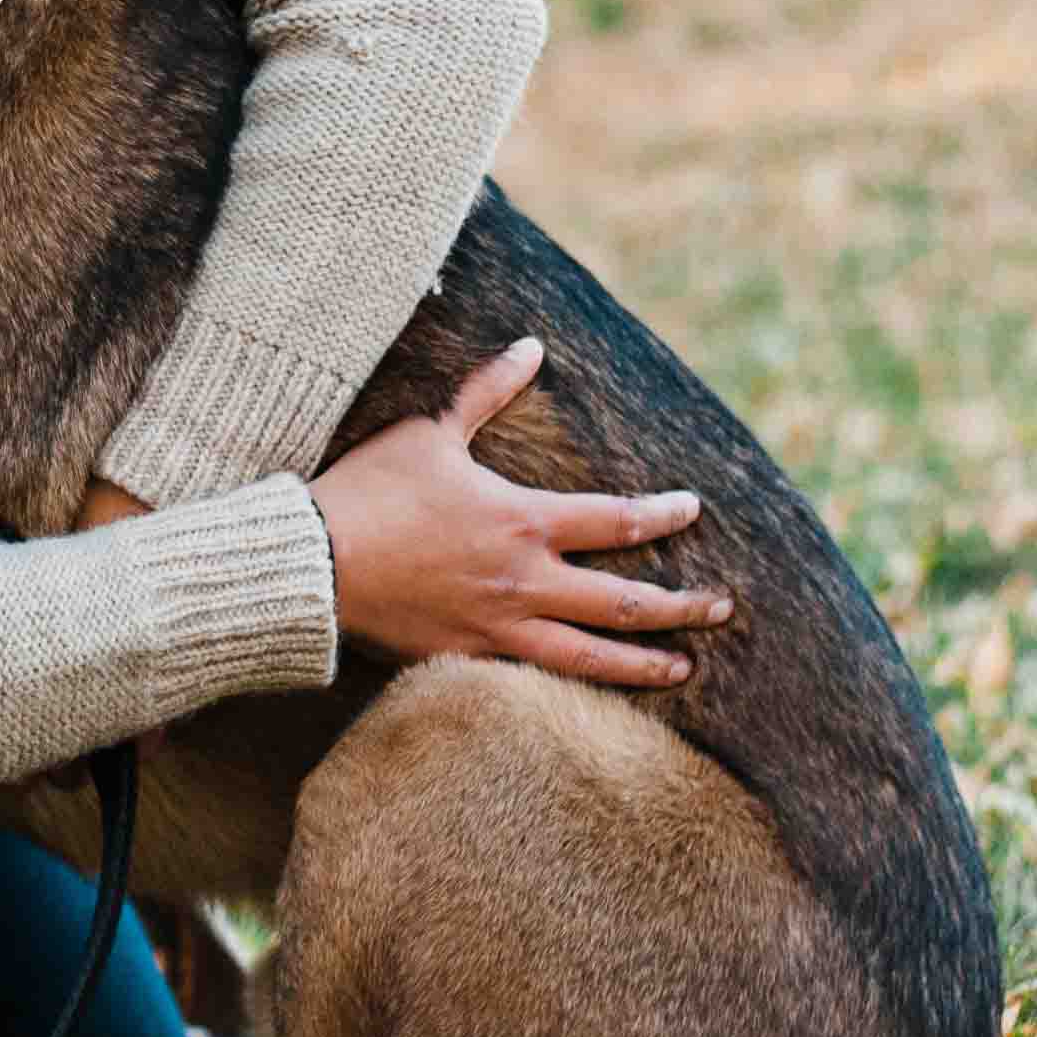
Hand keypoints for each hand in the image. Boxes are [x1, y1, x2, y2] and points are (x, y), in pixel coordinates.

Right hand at [304, 338, 730, 688]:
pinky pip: (534, 678)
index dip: (662, 516)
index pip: (616, 521)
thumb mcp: (430, 430)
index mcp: (523, 521)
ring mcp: (499, 628)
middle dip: (682, 606)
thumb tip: (530, 346)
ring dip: (645, 662)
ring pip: (591, 656)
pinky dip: (575, 686)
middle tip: (722, 608)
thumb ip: (487, 391)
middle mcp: (525, 581)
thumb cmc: (370, 491)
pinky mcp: (466, 658)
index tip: (692, 510)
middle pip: (625, 601)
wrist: (314, 563)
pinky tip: (592, 690)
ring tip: (684, 666)